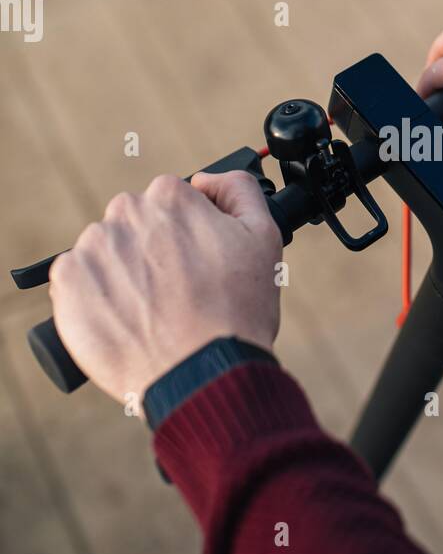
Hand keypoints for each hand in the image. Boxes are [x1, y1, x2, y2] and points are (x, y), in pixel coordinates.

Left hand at [49, 171, 282, 408]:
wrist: (202, 374)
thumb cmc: (236, 312)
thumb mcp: (264, 238)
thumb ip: (238, 190)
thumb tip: (208, 179)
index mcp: (169, 197)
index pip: (172, 202)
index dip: (187, 235)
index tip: (194, 265)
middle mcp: (124, 213)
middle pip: (136, 225)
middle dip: (152, 251)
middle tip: (176, 292)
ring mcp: (92, 250)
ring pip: (107, 254)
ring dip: (123, 274)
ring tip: (151, 312)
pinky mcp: (67, 286)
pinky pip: (78, 283)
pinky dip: (96, 299)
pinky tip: (125, 321)